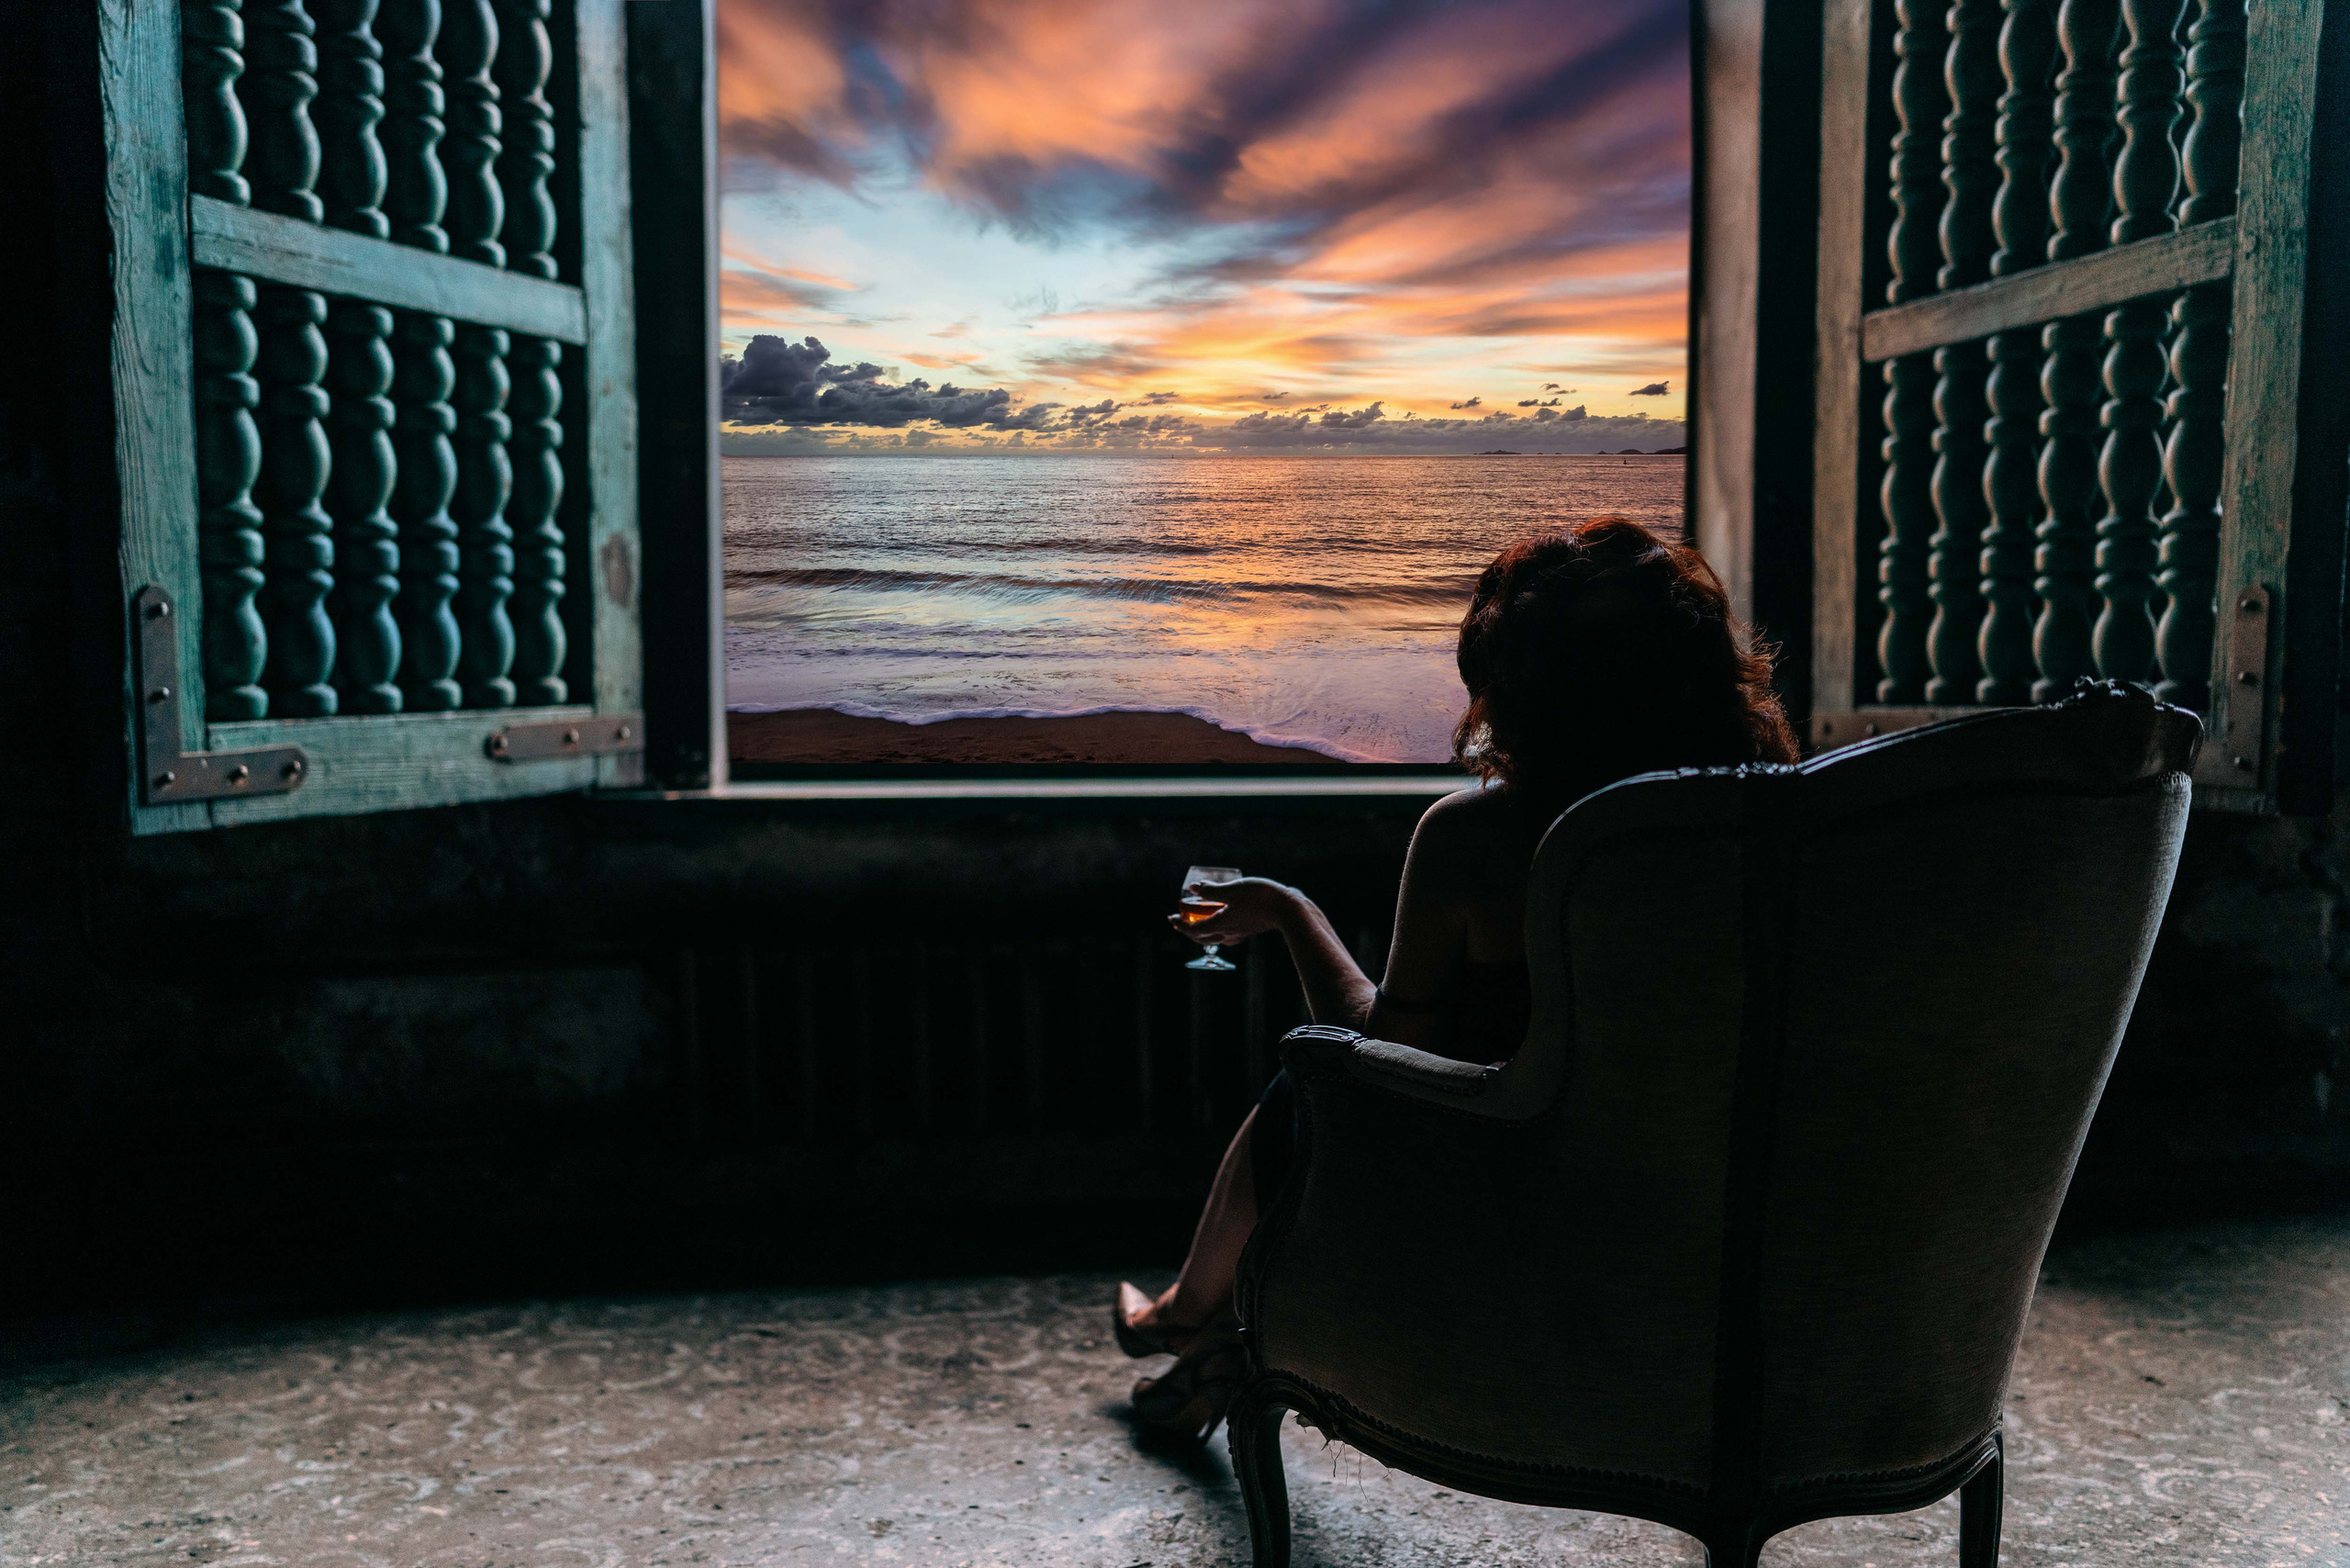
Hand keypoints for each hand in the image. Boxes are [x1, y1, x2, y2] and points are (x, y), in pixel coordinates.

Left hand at [1169, 876, 1297, 947]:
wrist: (1288, 909)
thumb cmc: (1260, 897)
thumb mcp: (1232, 890)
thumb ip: (1211, 891)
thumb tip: (1193, 888)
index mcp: (1221, 924)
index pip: (1194, 930)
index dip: (1180, 924)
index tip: (1170, 918)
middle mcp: (1229, 932)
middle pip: (1203, 938)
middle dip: (1188, 930)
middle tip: (1179, 922)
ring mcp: (1240, 933)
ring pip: (1215, 937)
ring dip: (1203, 932)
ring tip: (1198, 923)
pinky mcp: (1250, 929)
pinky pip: (1228, 935)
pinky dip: (1219, 930)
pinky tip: (1223, 923)